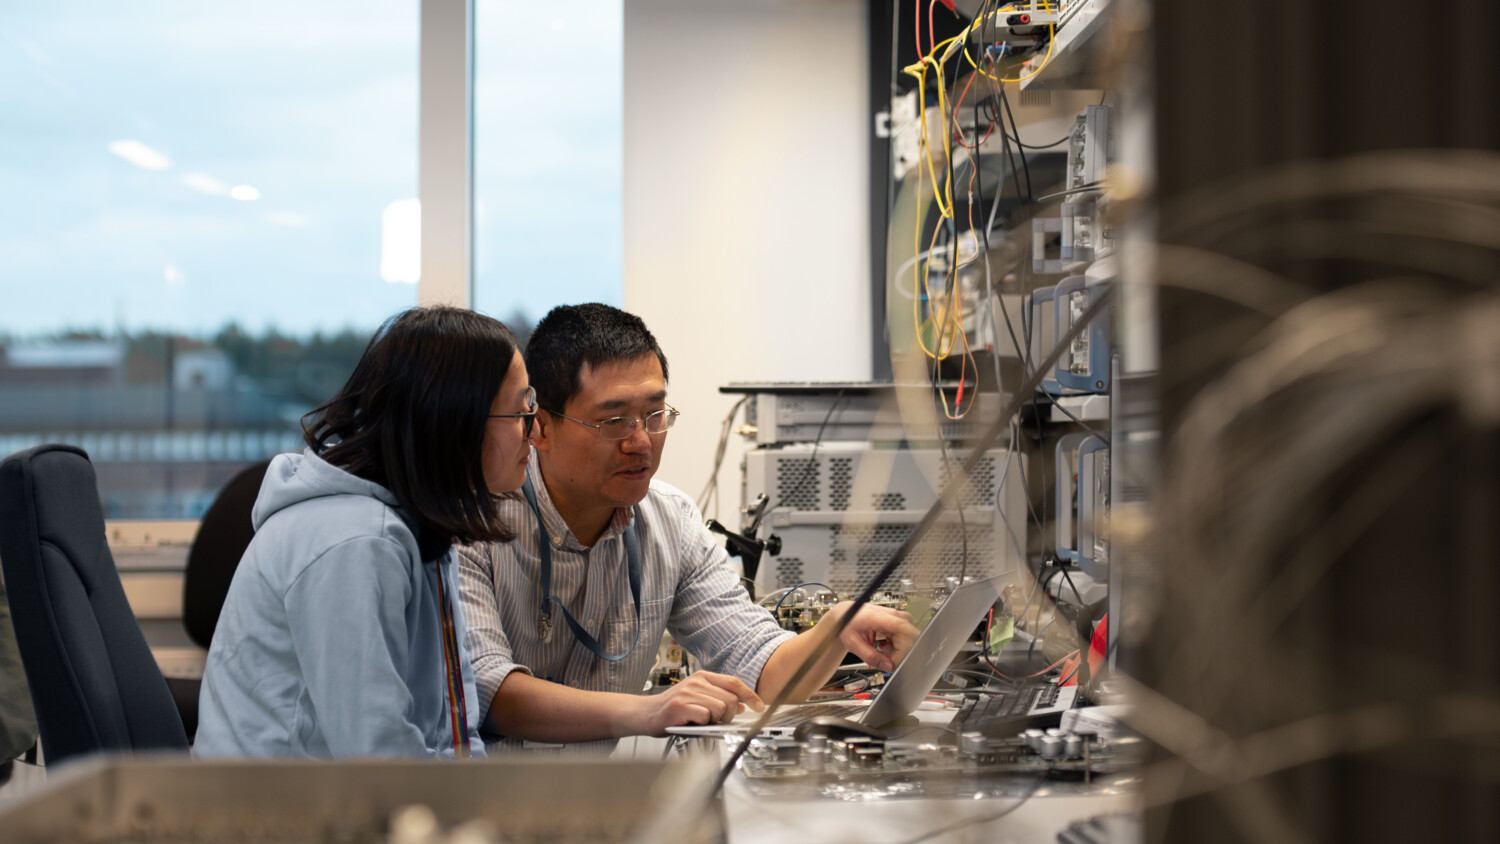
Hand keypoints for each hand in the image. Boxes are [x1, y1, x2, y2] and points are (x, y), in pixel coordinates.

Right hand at [631, 671, 763, 736]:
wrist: (646, 713)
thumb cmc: (673, 708)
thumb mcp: (698, 698)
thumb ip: (718, 698)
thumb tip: (741, 705)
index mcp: (703, 677)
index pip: (734, 682)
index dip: (750, 695)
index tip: (759, 706)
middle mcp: (697, 681)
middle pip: (731, 698)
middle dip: (730, 714)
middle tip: (718, 720)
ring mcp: (688, 692)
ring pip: (721, 708)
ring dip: (716, 719)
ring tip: (702, 721)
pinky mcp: (681, 706)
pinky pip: (706, 716)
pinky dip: (703, 723)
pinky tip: (692, 722)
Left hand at [829, 601, 918, 671]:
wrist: (846, 614)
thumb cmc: (848, 624)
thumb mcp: (854, 643)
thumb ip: (870, 656)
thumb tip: (887, 666)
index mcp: (879, 618)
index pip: (903, 629)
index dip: (905, 647)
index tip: (894, 661)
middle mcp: (891, 615)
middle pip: (908, 637)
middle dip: (899, 652)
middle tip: (884, 658)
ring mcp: (895, 617)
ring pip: (908, 638)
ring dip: (898, 649)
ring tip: (881, 649)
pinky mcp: (896, 621)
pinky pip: (904, 636)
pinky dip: (896, 645)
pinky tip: (883, 645)